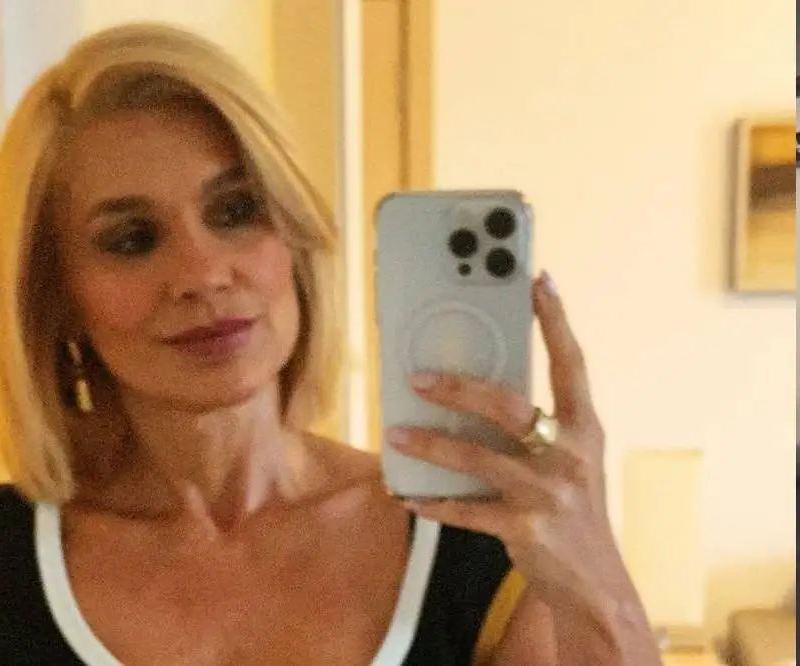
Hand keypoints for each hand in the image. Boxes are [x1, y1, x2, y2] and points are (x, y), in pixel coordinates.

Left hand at [387, 272, 627, 617]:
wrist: (596, 585)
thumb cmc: (574, 514)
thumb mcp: (570, 464)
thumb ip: (537, 431)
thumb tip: (474, 394)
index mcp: (584, 431)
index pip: (573, 365)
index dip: (556, 322)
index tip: (539, 281)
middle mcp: (569, 456)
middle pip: (509, 407)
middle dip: (459, 388)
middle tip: (417, 377)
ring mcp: (547, 494)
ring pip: (477, 458)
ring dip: (430, 444)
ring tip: (395, 433)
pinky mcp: (524, 529)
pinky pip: (465, 509)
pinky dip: (433, 502)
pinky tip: (407, 494)